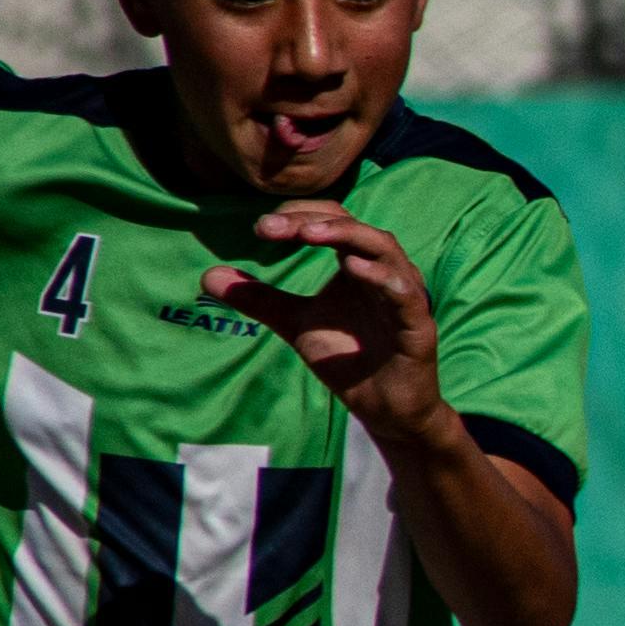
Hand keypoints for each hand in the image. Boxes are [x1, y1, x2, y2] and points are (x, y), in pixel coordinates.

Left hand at [199, 200, 446, 435]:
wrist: (384, 408)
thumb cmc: (348, 358)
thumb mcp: (295, 324)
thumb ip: (260, 299)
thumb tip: (206, 277)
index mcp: (358, 265)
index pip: (332, 222)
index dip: (297, 217)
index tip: (260, 230)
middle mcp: (385, 272)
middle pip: (356, 227)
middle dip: (314, 221)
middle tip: (273, 228)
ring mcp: (404, 297)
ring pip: (385, 251)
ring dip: (349, 236)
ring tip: (310, 233)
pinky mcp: (418, 327)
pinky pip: (406, 296)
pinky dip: (384, 279)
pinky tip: (355, 269)